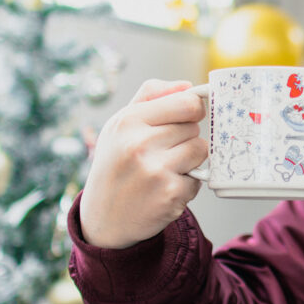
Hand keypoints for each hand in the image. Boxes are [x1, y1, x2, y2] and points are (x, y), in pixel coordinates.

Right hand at [80, 79, 207, 248]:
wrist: (103, 218)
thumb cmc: (116, 164)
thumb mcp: (121, 124)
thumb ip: (152, 96)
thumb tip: (187, 86)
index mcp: (128, 121)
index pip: (186, 103)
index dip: (192, 110)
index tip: (186, 117)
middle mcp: (140, 144)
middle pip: (194, 127)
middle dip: (184, 138)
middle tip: (161, 152)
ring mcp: (156, 171)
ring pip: (201, 150)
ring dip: (190, 160)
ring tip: (163, 168)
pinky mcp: (171, 194)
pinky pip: (200, 178)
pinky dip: (187, 183)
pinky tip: (164, 188)